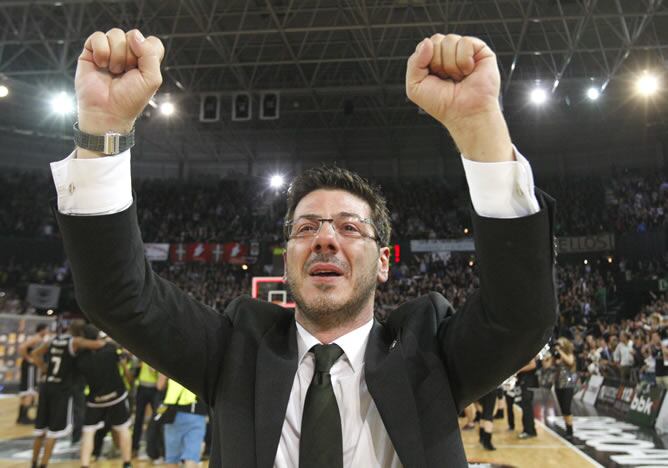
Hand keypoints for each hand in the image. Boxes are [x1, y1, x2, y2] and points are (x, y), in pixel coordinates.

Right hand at [75, 29, 163, 146]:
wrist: (107, 112)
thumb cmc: (130, 99)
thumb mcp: (151, 79)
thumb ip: (150, 54)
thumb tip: (135, 35)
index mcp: (144, 60)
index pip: (151, 41)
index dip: (147, 50)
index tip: (141, 67)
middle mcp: (128, 53)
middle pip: (133, 36)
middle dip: (129, 56)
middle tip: (125, 73)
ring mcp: (109, 51)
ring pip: (115, 34)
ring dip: (115, 55)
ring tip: (113, 71)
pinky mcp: (91, 51)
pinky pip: (98, 36)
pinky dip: (101, 51)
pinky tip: (101, 65)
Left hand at [405, 34, 512, 161]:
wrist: (463, 114)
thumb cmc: (441, 104)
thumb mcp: (415, 86)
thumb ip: (413, 63)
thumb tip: (427, 42)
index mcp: (433, 59)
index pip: (425, 45)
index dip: (425, 61)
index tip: (433, 78)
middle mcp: (449, 53)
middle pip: (436, 40)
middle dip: (438, 63)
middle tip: (446, 79)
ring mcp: (465, 51)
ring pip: (450, 40)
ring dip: (451, 65)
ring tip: (458, 78)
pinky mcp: (480, 51)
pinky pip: (465, 42)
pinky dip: (464, 61)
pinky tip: (468, 72)